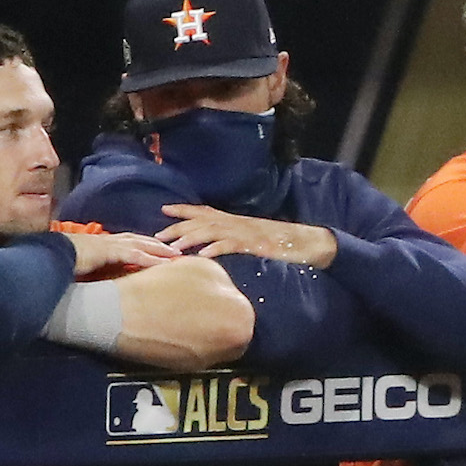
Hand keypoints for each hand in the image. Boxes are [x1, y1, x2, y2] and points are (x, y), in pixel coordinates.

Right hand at [66, 230, 179, 279]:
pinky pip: (133, 255)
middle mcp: (108, 240)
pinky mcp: (107, 251)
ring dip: (159, 249)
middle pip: (140, 240)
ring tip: (175, 255)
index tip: (160, 249)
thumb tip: (101, 278)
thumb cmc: (61, 262)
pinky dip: (149, 258)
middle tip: (176, 250)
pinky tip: (162, 263)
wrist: (47, 257)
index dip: (145, 245)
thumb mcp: (82, 265)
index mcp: (102, 242)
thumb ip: (94, 268)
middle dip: (158, 244)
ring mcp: (108, 244)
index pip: (129, 241)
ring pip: (141, 245)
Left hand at [159, 204, 337, 269]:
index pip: (205, 211)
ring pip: (213, 231)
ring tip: (175, 247)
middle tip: (157, 235)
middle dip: (179, 226)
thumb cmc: (280, 243)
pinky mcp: (255, 244)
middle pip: (202, 221)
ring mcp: (245, 232)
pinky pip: (232, 245)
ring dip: (192, 238)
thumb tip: (214, 246)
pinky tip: (204, 256)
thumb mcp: (252, 239)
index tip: (164, 209)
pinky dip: (217, 249)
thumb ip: (234, 240)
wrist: (307, 242)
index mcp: (235, 220)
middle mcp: (237, 222)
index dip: (184, 209)